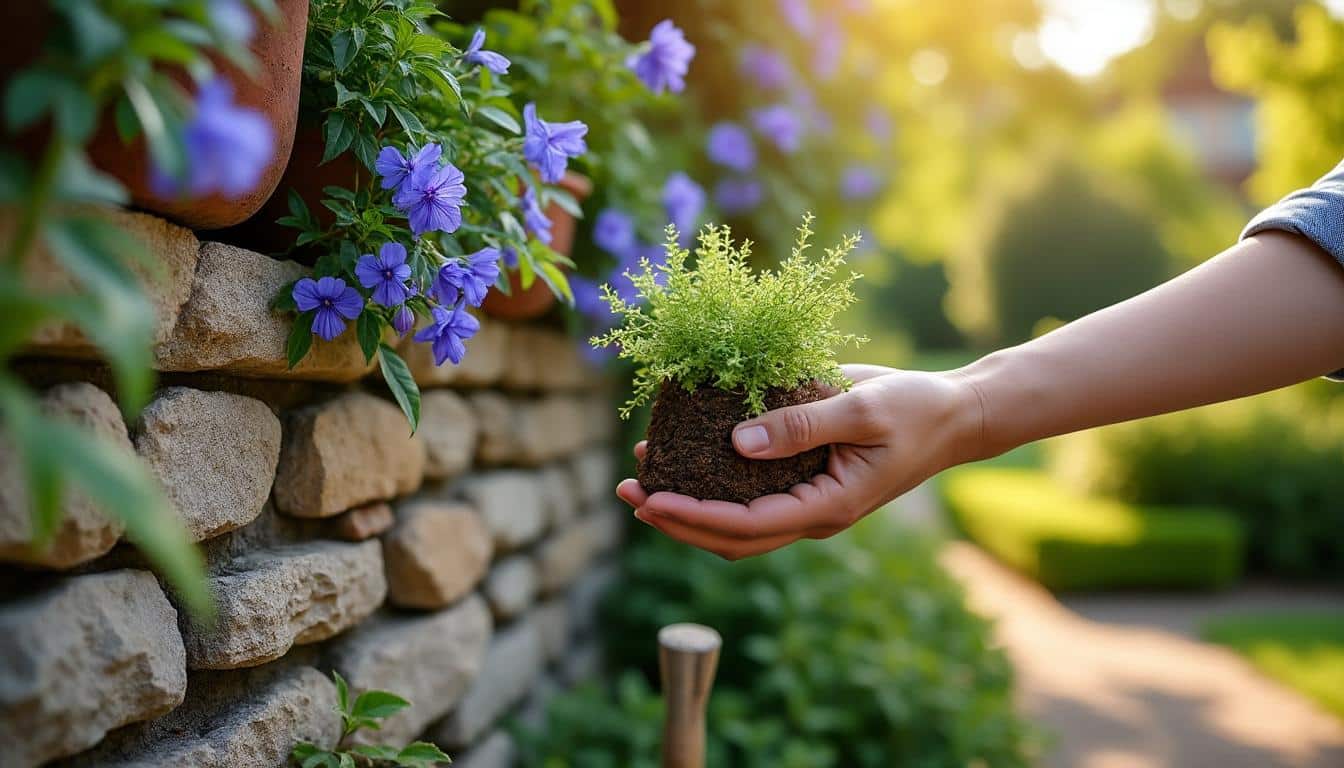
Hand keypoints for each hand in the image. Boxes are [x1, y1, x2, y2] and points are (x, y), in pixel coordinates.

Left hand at [616, 363, 984, 558]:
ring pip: (735, 518)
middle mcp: (810, 511)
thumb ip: (801, 425)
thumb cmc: (915, 409)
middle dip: (675, 518)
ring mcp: (805, 496)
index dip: (695, 517)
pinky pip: (749, 487)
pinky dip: (711, 475)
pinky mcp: (802, 473)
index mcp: (827, 506)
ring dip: (686, 502)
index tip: (651, 499)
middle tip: (627, 492)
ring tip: (639, 474)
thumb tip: (736, 440)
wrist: (952, 412)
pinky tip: (681, 449)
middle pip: (730, 535)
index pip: (747, 526)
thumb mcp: (860, 408)